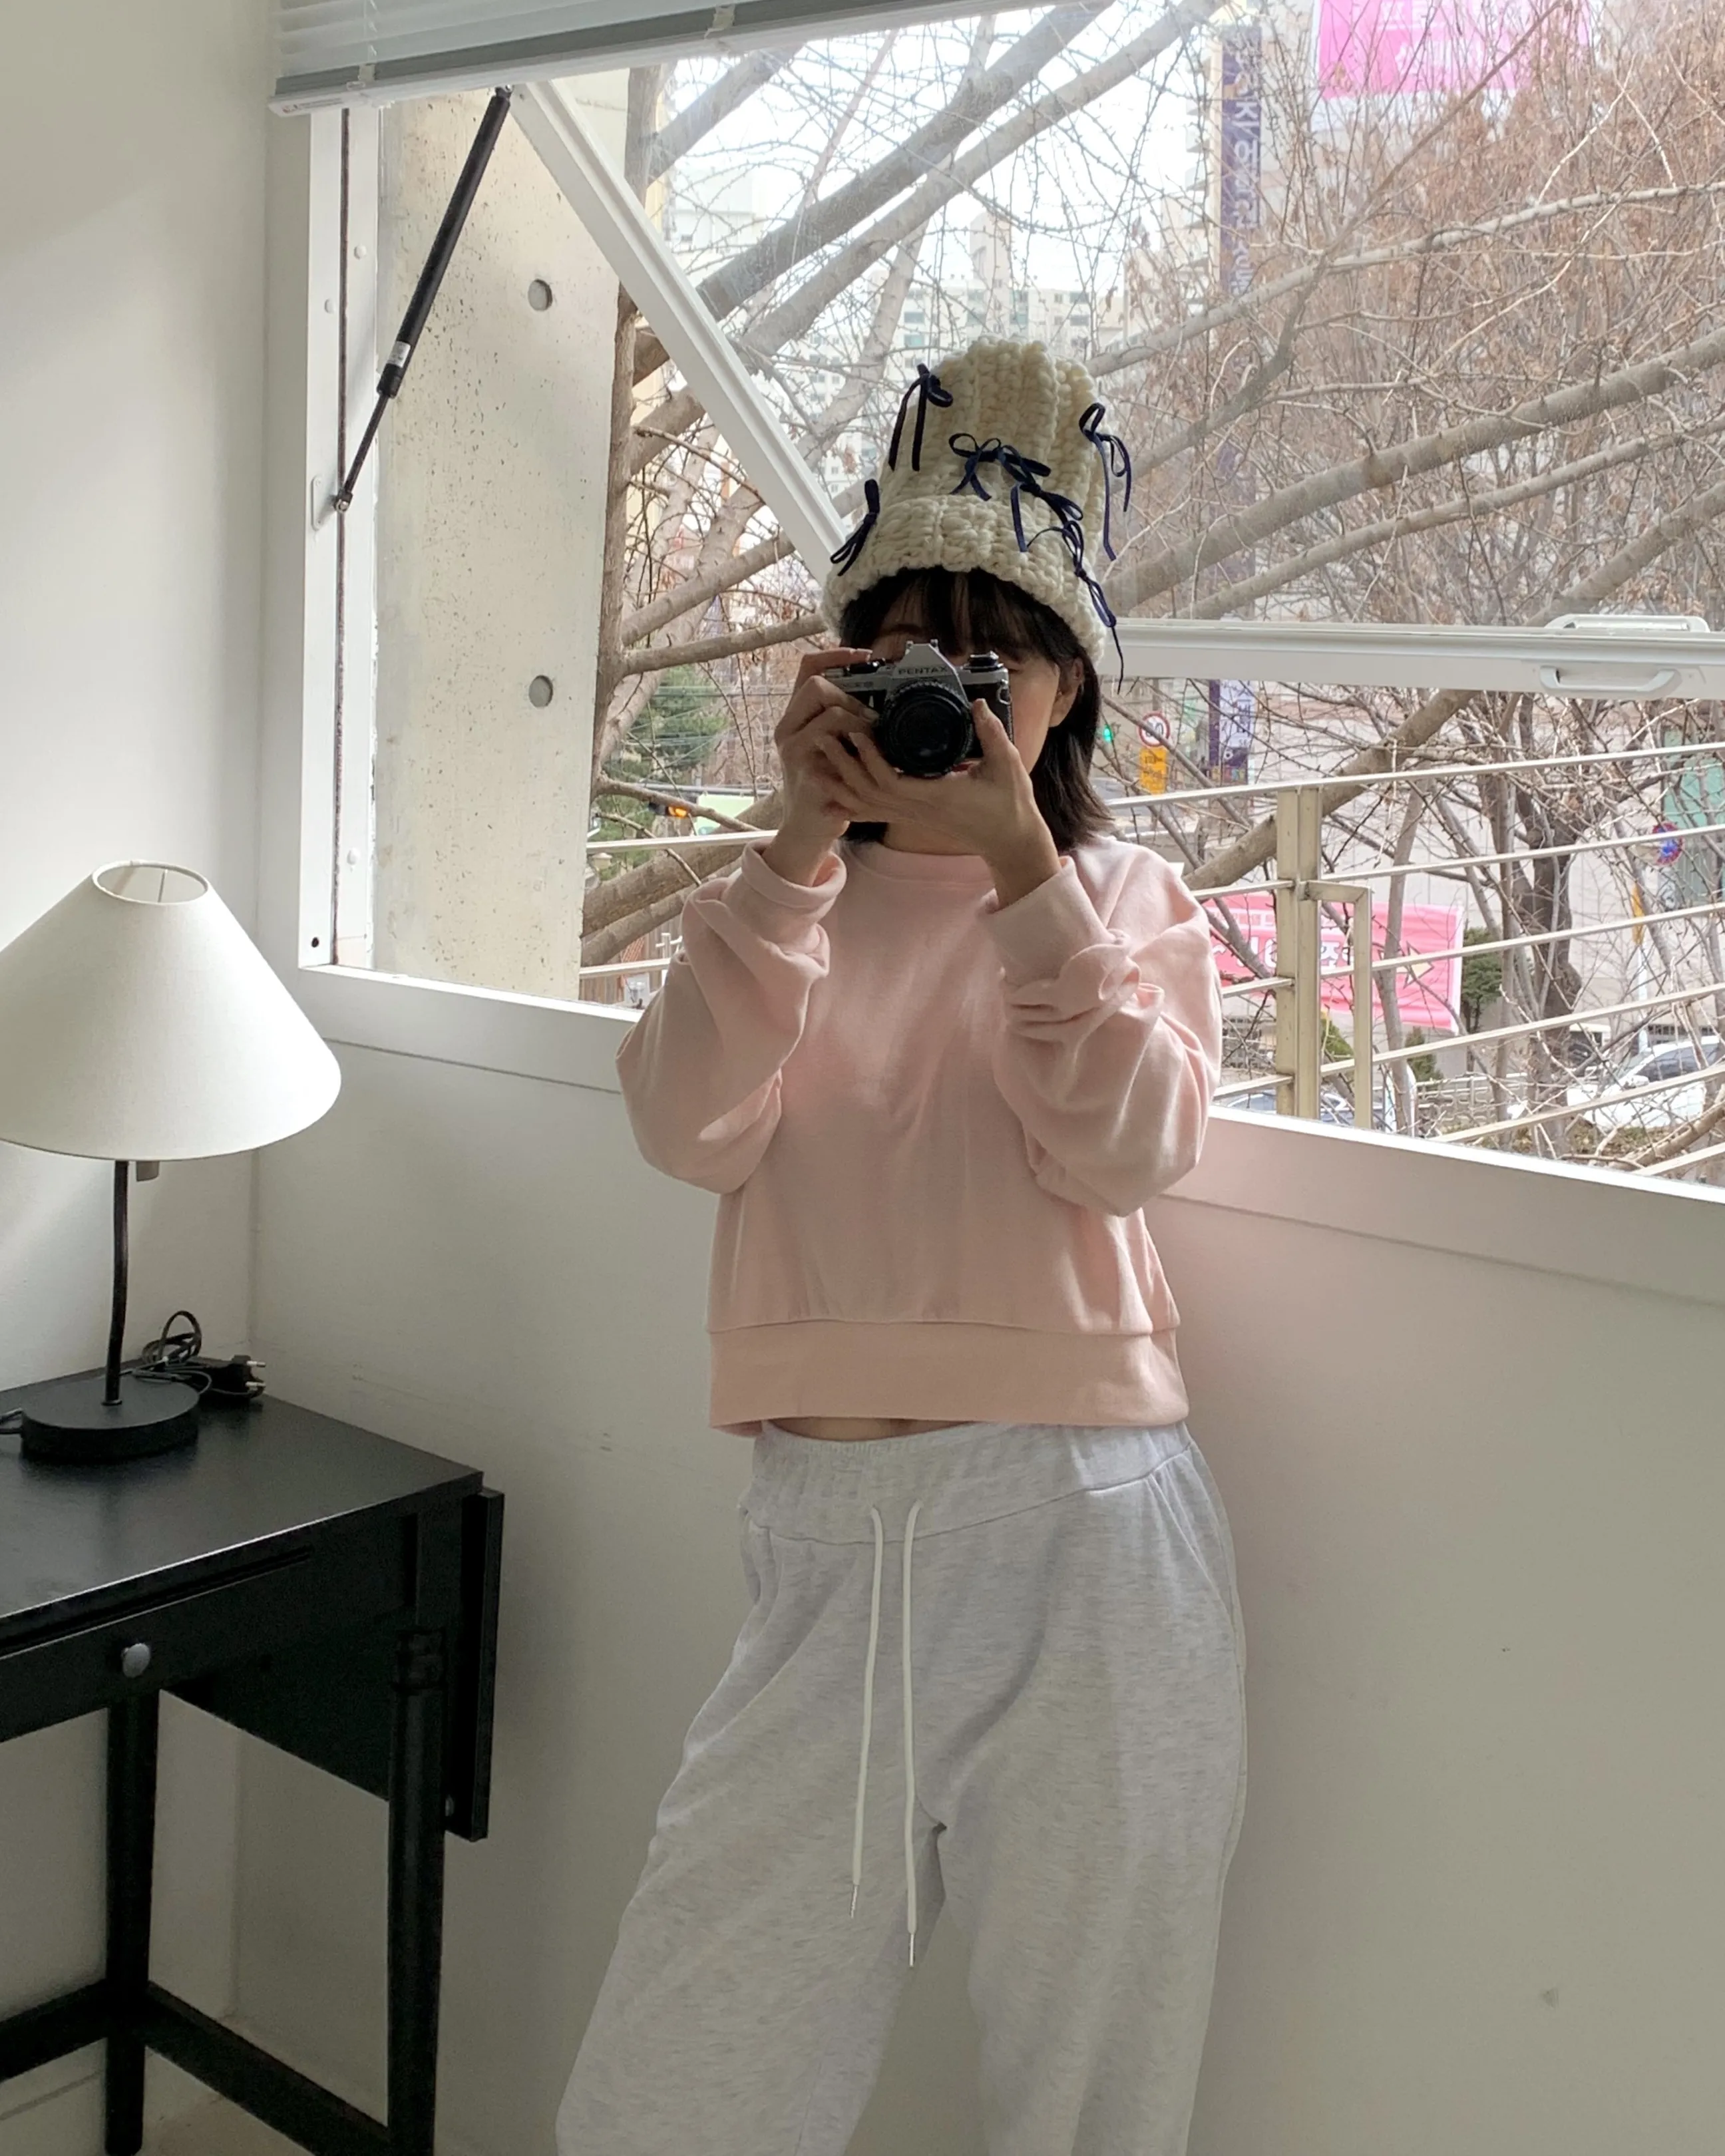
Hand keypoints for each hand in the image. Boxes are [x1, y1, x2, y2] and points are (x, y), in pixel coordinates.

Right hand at [769, 647, 878, 852]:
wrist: (808, 829)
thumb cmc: (827, 785)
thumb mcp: (830, 745)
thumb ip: (842, 718)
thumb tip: (878, 691)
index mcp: (793, 717)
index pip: (808, 667)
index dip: (837, 654)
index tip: (868, 655)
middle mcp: (787, 731)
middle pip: (816, 685)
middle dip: (851, 694)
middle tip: (873, 714)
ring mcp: (794, 752)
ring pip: (829, 715)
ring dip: (860, 722)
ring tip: (876, 736)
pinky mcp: (807, 775)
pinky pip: (838, 751)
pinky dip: (861, 749)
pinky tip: (873, 755)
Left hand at [814, 700, 1049, 866]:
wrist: (1008, 842)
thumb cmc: (1010, 805)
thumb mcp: (1008, 766)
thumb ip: (991, 734)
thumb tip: (977, 704)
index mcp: (937, 796)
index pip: (892, 782)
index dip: (870, 759)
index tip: (858, 733)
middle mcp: (917, 810)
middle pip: (868, 793)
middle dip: (843, 766)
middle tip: (823, 738)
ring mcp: (912, 817)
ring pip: (866, 805)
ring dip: (839, 784)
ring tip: (816, 761)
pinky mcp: (912, 818)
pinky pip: (874, 813)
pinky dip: (851, 803)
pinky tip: (831, 795)